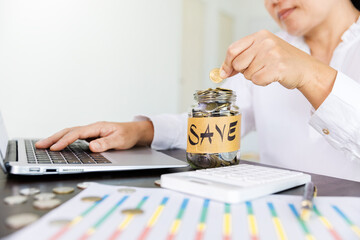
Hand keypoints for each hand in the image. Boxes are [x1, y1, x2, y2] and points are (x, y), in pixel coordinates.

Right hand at [35, 121, 153, 151]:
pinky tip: (57, 145)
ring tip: (43, 145)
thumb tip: (92, 146)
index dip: (65, 140)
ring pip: (70, 133)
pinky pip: (74, 137)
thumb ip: (106, 143)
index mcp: (97, 127)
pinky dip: (64, 140)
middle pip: (69, 131)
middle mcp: (92, 128)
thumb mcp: (120, 140)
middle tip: (40, 145)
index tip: (54, 147)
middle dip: (53, 138)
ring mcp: (91, 132)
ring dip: (56, 138)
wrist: (135, 131)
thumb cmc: (128, 135)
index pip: (77, 133)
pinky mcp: (91, 136)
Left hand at [220, 30, 336, 107]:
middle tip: (258, 69)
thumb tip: (222, 71)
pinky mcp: (277, 67)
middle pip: (238, 64)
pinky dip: (262, 82)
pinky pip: (257, 81)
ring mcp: (271, 54)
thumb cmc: (281, 61)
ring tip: (268, 71)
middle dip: (244, 71)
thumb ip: (242, 58)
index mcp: (259, 35)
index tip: (225, 72)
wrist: (305, 69)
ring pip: (247, 74)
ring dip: (255, 77)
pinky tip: (272, 76)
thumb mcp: (261, 52)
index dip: (226, 63)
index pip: (233, 49)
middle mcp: (265, 42)